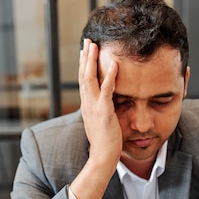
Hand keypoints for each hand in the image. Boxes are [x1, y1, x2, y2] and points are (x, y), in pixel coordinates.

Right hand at [78, 39, 121, 166]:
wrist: (102, 156)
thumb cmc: (104, 142)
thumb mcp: (99, 123)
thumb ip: (100, 111)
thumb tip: (103, 105)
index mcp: (86, 106)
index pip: (83, 81)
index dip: (84, 65)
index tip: (85, 51)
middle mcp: (87, 104)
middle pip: (83, 75)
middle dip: (85, 57)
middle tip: (88, 41)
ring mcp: (94, 107)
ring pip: (90, 79)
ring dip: (92, 61)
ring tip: (95, 45)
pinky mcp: (104, 112)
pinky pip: (107, 90)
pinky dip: (110, 76)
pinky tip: (115, 63)